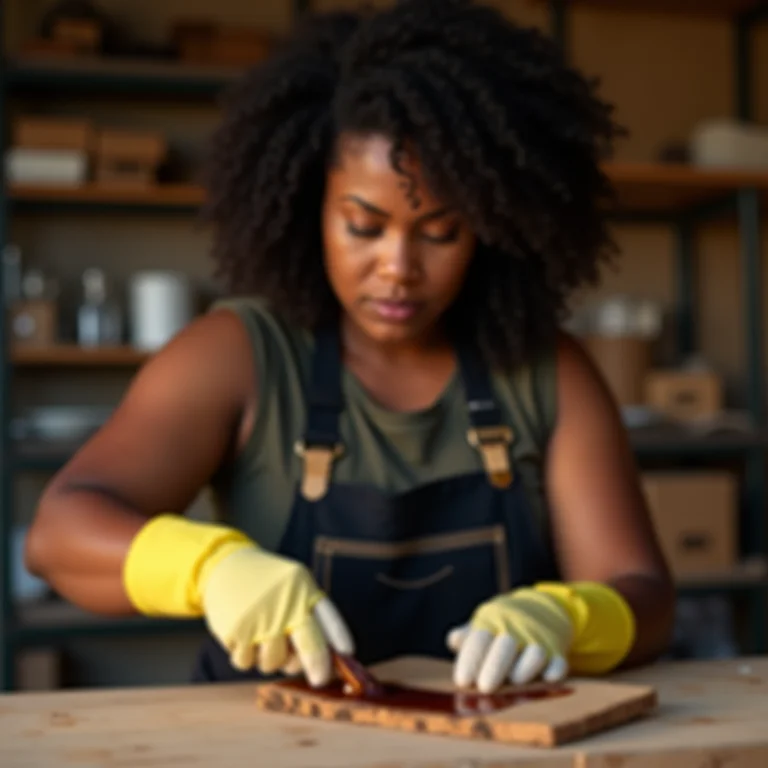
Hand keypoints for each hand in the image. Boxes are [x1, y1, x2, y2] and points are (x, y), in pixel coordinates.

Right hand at [200, 546, 353, 685]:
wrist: (224, 567)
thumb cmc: (266, 584)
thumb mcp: (294, 586)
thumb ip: (310, 614)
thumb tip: (331, 655)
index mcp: (302, 587)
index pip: (327, 616)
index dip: (339, 638)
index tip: (348, 655)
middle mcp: (284, 603)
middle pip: (310, 646)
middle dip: (318, 667)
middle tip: (319, 677)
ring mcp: (260, 618)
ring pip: (275, 662)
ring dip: (271, 659)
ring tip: (264, 638)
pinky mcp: (236, 631)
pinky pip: (246, 662)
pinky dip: (245, 656)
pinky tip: (244, 636)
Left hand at [446, 587, 573, 692]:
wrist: (540, 608)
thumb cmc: (503, 624)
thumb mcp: (484, 623)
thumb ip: (467, 635)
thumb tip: (453, 641)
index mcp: (493, 621)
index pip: (480, 639)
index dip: (471, 660)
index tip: (463, 681)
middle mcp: (516, 628)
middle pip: (506, 645)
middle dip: (495, 667)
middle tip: (485, 688)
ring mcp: (539, 639)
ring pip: (535, 653)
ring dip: (524, 669)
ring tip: (514, 681)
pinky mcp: (557, 651)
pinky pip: (559, 662)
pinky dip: (554, 671)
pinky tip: (547, 678)